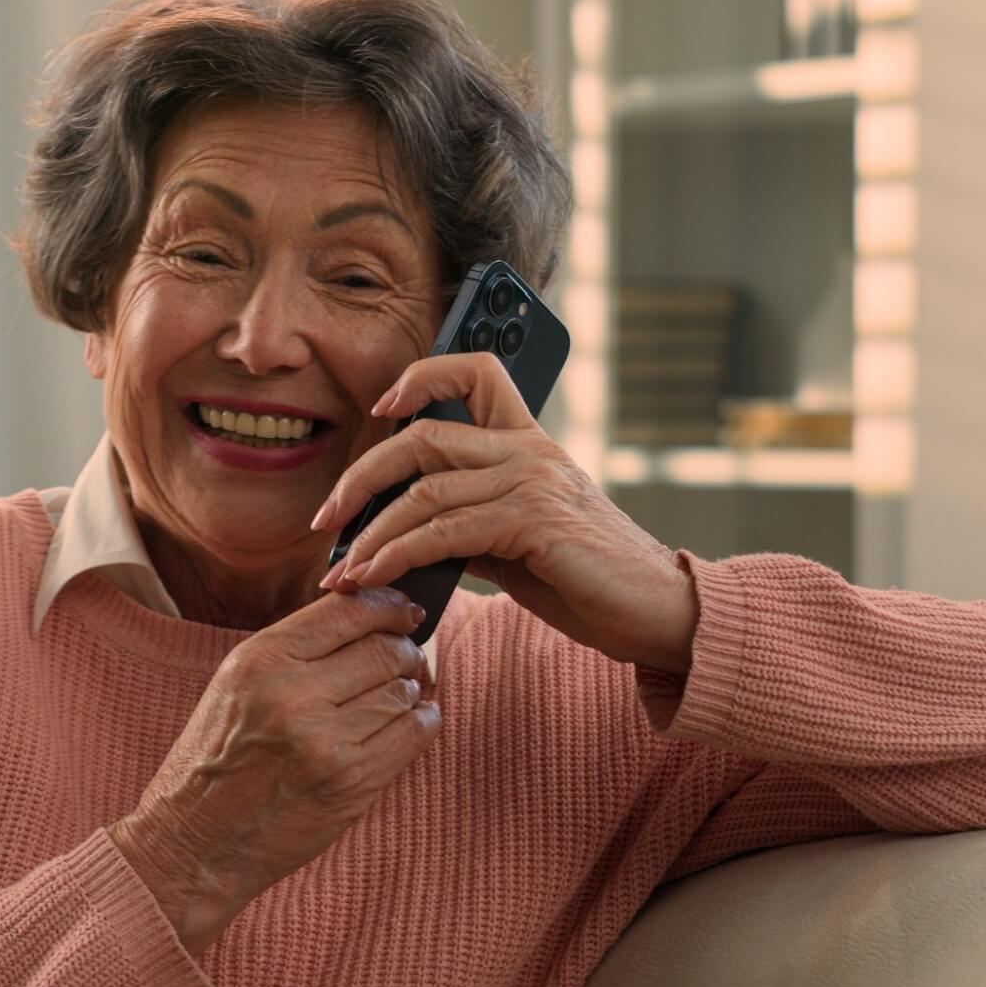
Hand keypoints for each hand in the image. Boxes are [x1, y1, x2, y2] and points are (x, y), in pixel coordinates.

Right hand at [108, 587, 440, 957]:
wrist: (194, 842)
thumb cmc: (215, 759)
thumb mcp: (237, 682)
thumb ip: (298, 648)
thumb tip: (371, 618)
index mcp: (261, 659)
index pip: (350, 610)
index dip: (389, 606)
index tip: (404, 612)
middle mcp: (294, 694)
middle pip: (385, 649)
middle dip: (404, 651)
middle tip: (405, 658)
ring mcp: (326, 742)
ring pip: (403, 691)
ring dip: (410, 690)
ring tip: (396, 697)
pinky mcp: (351, 784)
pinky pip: (415, 734)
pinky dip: (421, 722)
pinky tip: (407, 723)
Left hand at [312, 352, 697, 674]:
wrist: (658, 613)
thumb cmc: (589, 580)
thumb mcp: (519, 544)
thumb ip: (472, 526)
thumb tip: (409, 538)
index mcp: (528, 443)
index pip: (476, 373)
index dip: (423, 376)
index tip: (382, 406)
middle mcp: (529, 450)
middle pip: (423, 436)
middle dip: (362, 477)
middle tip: (326, 517)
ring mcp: (532, 481)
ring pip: (424, 490)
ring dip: (370, 534)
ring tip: (341, 570)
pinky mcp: (533, 521)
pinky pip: (444, 532)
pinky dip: (397, 556)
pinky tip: (373, 580)